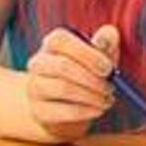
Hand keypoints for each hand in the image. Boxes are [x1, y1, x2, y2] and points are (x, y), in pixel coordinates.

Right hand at [24, 24, 117, 142]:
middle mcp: (39, 63)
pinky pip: (62, 111)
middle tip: (111, 88)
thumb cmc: (87, 74)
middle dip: (92, 79)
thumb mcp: (99, 56)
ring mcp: (35, 87)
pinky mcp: (38, 110)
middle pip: (62, 66)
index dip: (86, 54)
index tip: (108, 68)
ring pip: (63, 88)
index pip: (61, 40)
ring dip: (91, 96)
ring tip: (107, 100)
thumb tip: (109, 33)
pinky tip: (98, 110)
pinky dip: (85, 111)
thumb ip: (105, 42)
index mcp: (53, 43)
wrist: (68, 107)